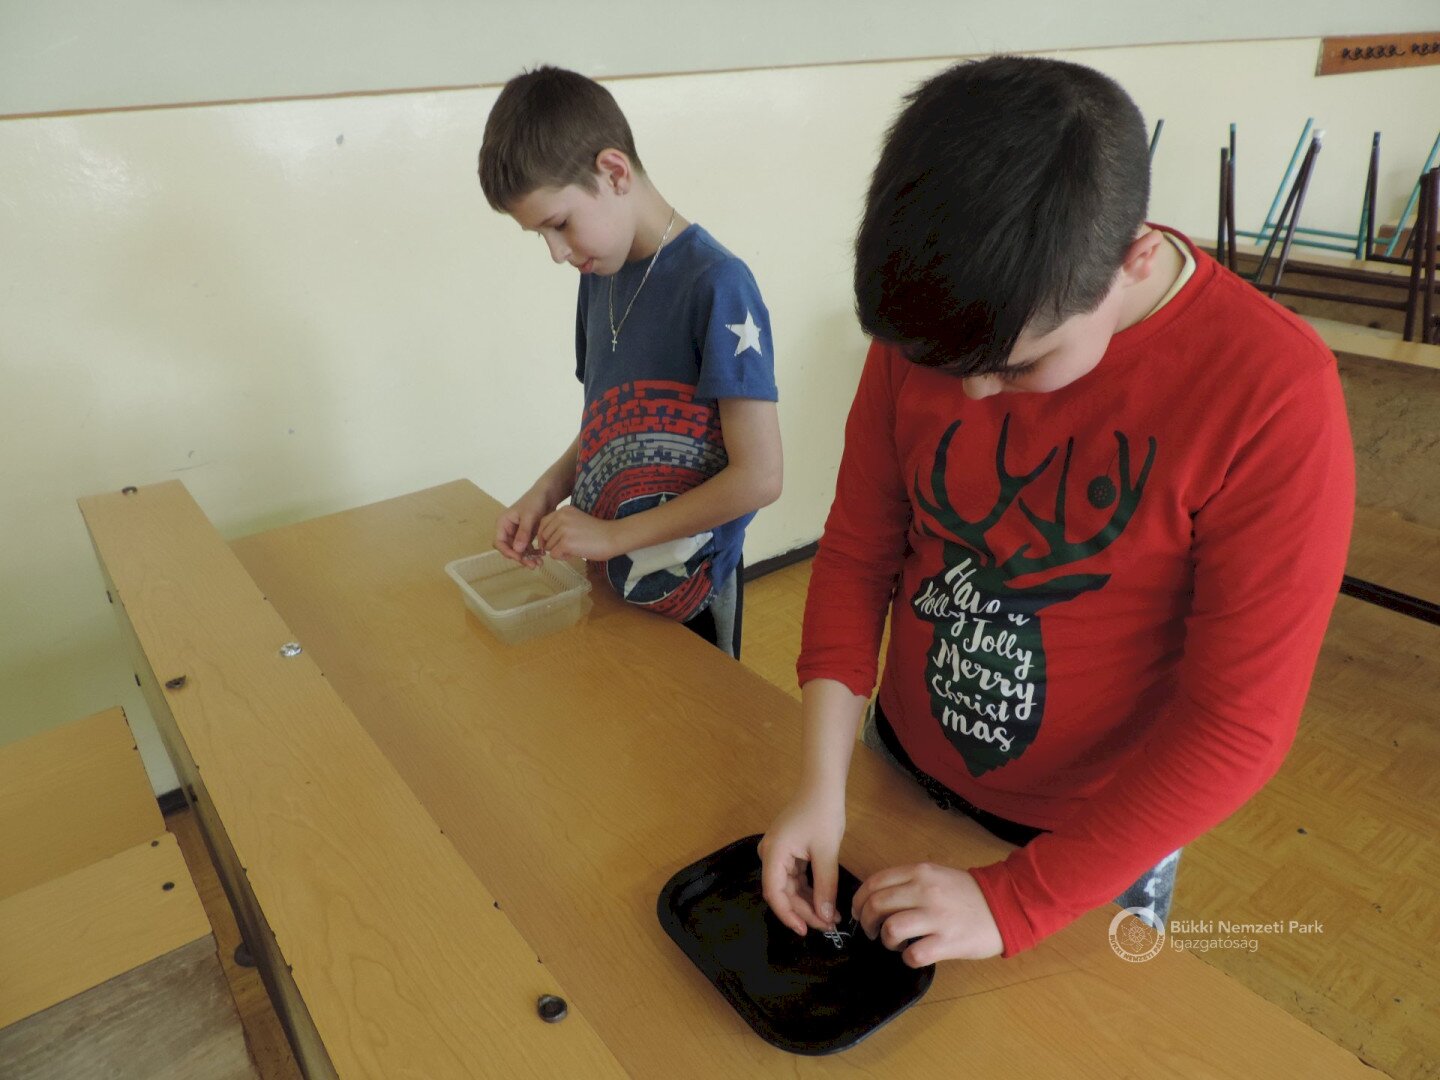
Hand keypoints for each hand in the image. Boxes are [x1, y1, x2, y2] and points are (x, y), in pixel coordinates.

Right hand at [494, 489, 554, 567]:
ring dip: (527, 557)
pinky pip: (527, 547)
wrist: (548, 493)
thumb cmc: (535, 501)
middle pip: (509, 548)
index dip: (508, 552)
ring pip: (518, 550)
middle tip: (532, 565)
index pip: (499, 542)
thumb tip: (517, 550)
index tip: (519, 558)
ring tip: (538, 564)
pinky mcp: (526, 534)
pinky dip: (533, 552)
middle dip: (519, 558)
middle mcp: (508, 529)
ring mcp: (517, 532)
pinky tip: (541, 556)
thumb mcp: (529, 516)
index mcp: (503, 522)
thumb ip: (523, 533)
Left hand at [535, 506, 624, 561]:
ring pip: (548, 547)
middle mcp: (561, 517)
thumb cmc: (598, 532)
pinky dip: (563, 557)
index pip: (544, 523)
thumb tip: (544, 539)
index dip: (545, 535)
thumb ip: (562, 524)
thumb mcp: (576, 521)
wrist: (613, 536)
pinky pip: (554, 555)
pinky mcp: (565, 543)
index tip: (550, 543)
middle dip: (552, 545)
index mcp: (564, 510)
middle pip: (544, 536)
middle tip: (568, 547)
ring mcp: (563, 530)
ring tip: (575, 549)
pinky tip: (575, 554)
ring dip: (559, 551)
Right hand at [758, 788, 845, 935]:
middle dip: (804, 911)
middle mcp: (770, 855)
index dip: (788, 915)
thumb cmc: (823, 813)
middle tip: (828, 925)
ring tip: (831, 917)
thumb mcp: (826, 852)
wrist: (823, 786)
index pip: (774, 893)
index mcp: (773, 854)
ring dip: (809, 903)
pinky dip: (810, 891)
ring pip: (790, 888)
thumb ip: (825, 886)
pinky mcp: (788, 853)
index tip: (806, 930)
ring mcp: (778, 854)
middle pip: (783, 893)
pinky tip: (825, 902)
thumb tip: (824, 916)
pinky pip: (795, 878)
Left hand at [851, 863, 1002, 965]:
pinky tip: (914, 954)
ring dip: (886, 940)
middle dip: (866, 922)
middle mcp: (925, 891)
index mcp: (920, 873)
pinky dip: (907, 958)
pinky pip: (914, 954)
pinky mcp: (948, 942)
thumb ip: (909, 881)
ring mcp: (936, 917)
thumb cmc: (968, 893)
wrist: (1006, 905)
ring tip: (895, 943)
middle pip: (877, 905)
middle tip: (871, 932)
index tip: (858, 912)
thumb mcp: (936, 874)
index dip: (859, 900)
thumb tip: (877, 898)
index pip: (875, 882)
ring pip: (891, 929)